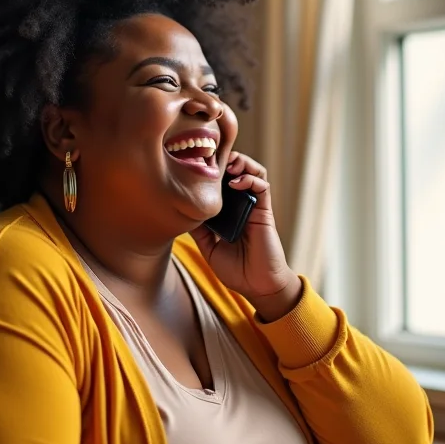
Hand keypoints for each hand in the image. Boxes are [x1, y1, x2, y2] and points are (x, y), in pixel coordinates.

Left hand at [190, 151, 302, 319]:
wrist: (258, 286)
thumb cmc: (235, 270)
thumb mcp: (209, 247)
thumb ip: (199, 230)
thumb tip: (179, 211)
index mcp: (227, 211)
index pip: (221, 182)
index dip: (211, 169)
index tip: (194, 164)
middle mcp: (240, 205)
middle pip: (236, 170)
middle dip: (224, 158)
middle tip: (209, 157)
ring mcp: (254, 206)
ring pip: (252, 171)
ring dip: (241, 162)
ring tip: (227, 164)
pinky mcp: (265, 211)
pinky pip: (262, 186)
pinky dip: (250, 178)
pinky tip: (236, 182)